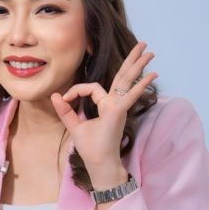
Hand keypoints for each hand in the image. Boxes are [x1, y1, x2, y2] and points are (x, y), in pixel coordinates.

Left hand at [51, 42, 157, 187]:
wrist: (99, 164)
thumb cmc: (91, 149)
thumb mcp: (74, 126)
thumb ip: (66, 111)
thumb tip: (55, 95)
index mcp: (105, 105)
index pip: (92, 87)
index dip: (76, 90)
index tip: (64, 99)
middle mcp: (114, 104)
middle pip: (123, 76)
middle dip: (132, 60)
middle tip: (143, 44)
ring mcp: (119, 107)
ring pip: (128, 80)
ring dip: (138, 65)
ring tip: (149, 50)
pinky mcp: (119, 112)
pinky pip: (129, 95)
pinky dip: (140, 85)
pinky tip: (153, 74)